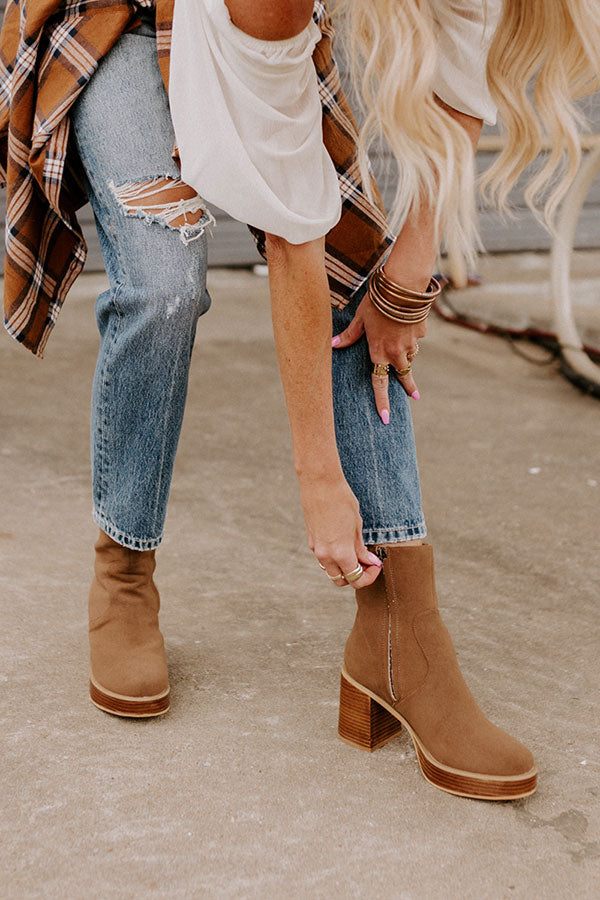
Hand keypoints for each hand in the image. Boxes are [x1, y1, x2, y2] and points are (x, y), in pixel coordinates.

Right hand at [299, 471, 381, 588]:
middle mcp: (325, 555)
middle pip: (340, 580)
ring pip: (330, 570)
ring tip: (356, 553)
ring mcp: (316, 548)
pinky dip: (334, 557)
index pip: (356, 578)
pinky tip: (344, 544)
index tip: (376, 565)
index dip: (369, 576)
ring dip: (343, 568)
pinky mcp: (312, 540)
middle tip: (367, 563)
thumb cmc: (342, 500)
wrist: (320, 483)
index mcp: (340, 553)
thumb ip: (361, 548)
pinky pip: (324, 557)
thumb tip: (369, 562)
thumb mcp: (357, 526)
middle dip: (355, 577)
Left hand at [332, 291, 426, 423]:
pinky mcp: (421, 332)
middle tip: (414, 396)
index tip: (386, 417)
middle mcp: (397, 352)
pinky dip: (411, 336)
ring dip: (407, 356)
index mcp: (379, 352)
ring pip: (410, 356)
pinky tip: (406, 323)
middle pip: (403, 375)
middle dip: (409, 386)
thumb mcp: (360, 318)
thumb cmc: (377, 301)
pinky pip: (416, 339)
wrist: (403, 286)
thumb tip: (333, 345)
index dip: (382, 402)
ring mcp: (411, 343)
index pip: (379, 383)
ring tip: (402, 348)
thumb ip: (350, 335)